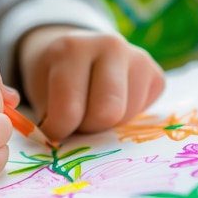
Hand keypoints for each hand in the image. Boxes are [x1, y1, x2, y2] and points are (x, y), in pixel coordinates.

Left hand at [18, 26, 164, 142]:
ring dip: (107, 124)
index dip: (58, 130)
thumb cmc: (54, 78)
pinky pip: (143, 113)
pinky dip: (126, 118)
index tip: (52, 131)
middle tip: (77, 121)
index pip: (69, 109)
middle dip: (88, 127)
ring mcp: (138, 58)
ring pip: (126, 116)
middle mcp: (110, 46)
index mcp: (73, 49)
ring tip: (94, 108)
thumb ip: (52, 119)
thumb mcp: (40, 93)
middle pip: (106, 113)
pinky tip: (114, 102)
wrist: (75, 53)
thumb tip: (68, 151)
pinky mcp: (157, 75)